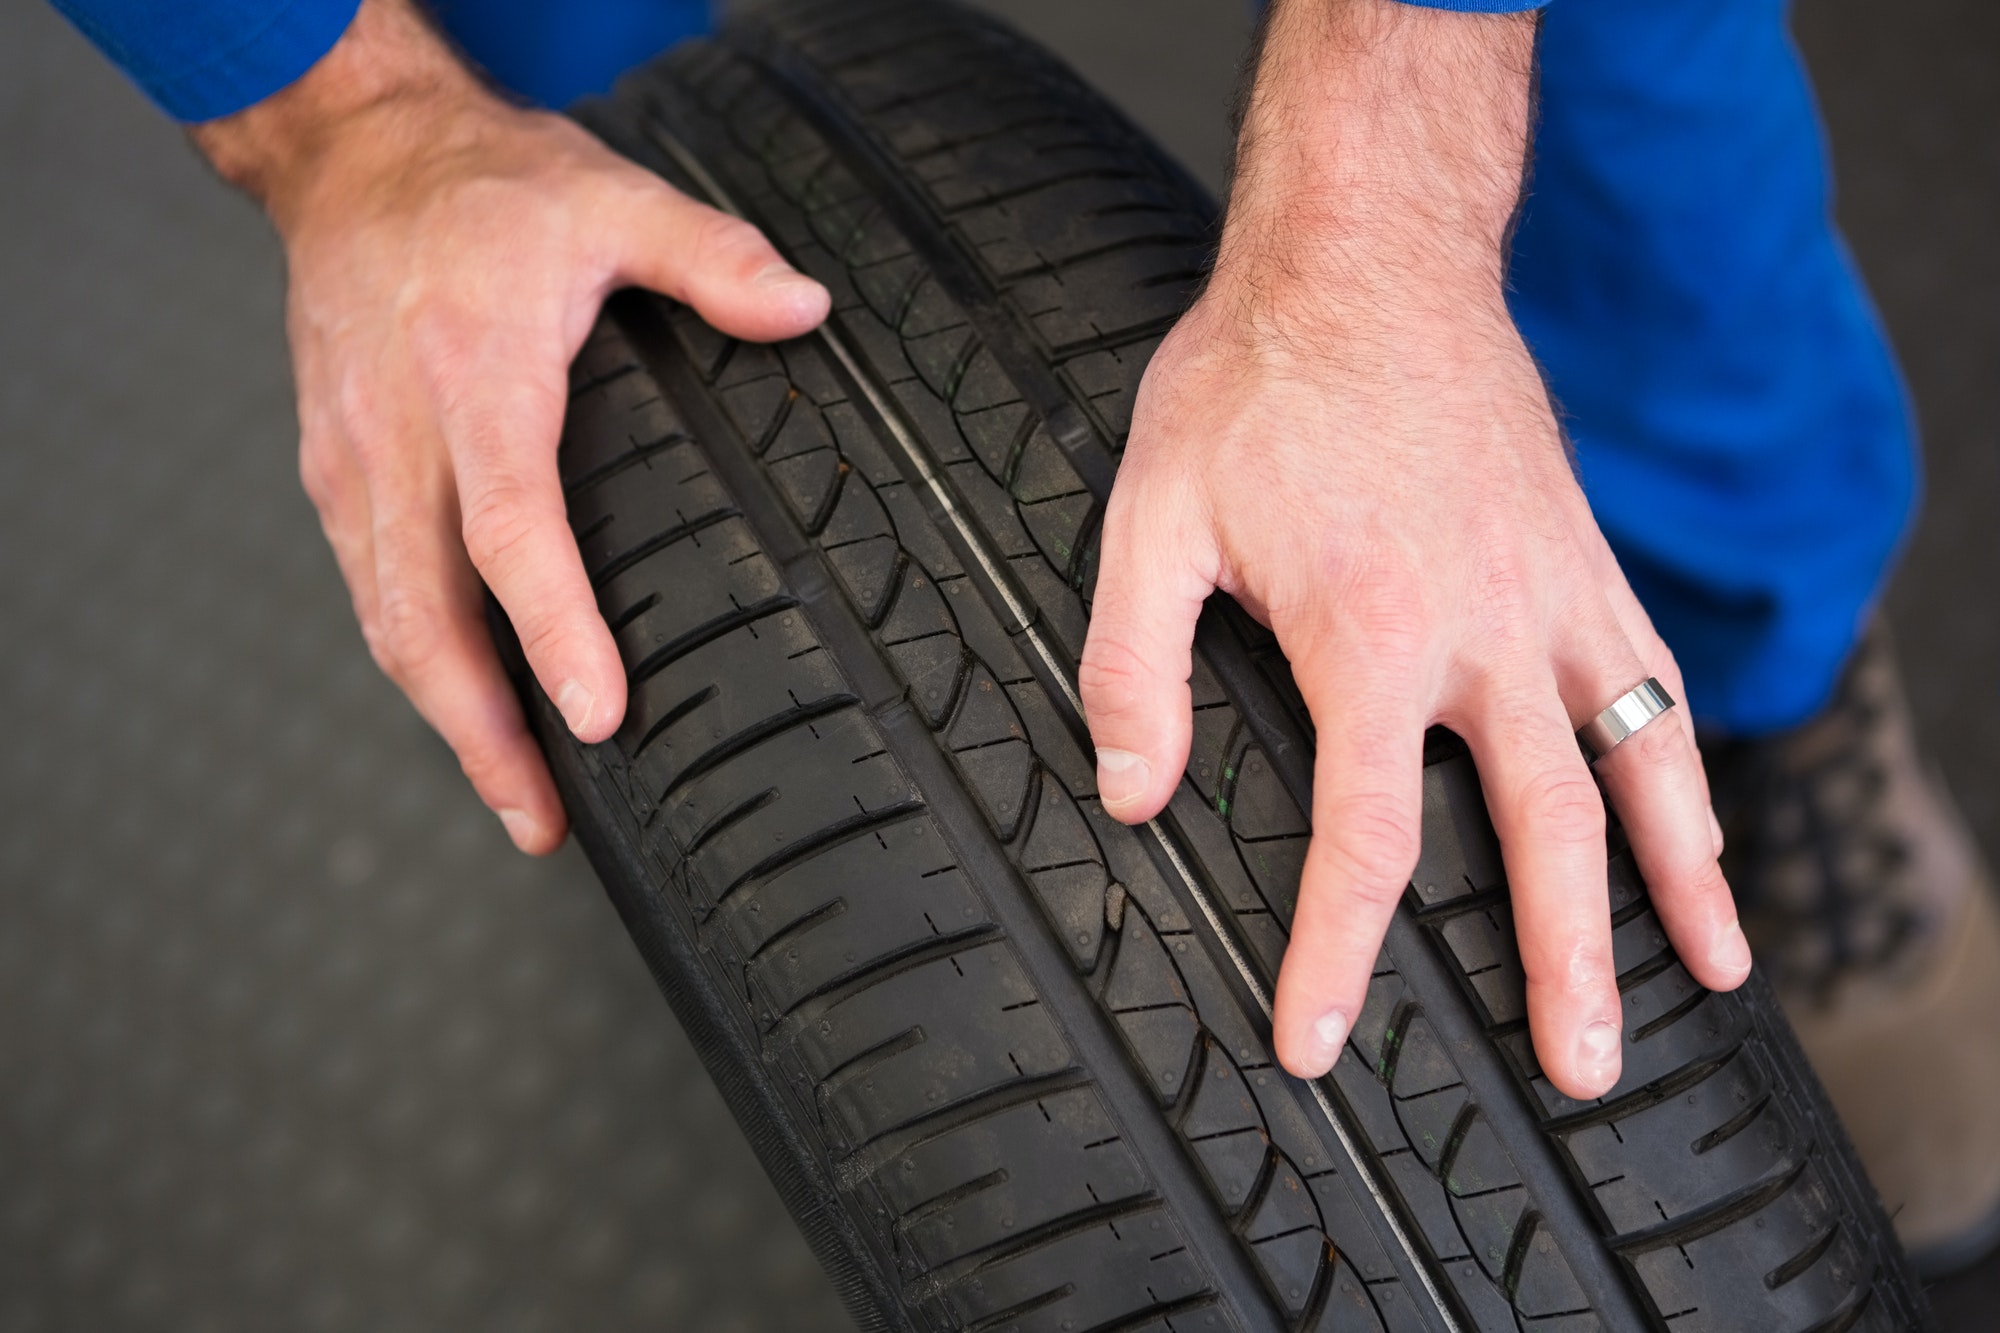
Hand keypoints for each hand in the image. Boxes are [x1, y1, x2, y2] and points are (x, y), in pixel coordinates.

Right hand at [194, 0, 828, 852]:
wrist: (352, 156)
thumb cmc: (485, 186)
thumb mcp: (612, 195)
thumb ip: (712, 257)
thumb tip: (805, 311)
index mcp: (473, 371)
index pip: (509, 523)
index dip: (550, 626)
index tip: (596, 712)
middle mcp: (397, 432)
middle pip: (422, 613)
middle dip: (480, 732)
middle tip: (542, 820)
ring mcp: (350, 460)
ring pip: (385, 619)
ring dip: (447, 721)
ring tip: (517, 800)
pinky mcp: (333, 474)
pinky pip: (370, 590)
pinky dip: (418, 664)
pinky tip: (470, 711)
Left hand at [1077, 0, 1746, 1100]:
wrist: (1369, 256)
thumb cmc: (1254, 383)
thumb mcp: (1150, 514)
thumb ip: (1132, 664)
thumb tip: (1131, 799)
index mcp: (1370, 635)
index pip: (1364, 838)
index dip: (1338, 957)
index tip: (1318, 1048)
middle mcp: (1485, 630)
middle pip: (1546, 832)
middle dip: (1561, 965)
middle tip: (1583, 1078)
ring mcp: (1552, 594)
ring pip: (1640, 762)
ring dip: (1677, 880)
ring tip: (1708, 980)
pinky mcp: (1584, 558)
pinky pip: (1658, 679)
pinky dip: (1686, 765)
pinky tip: (1694, 824)